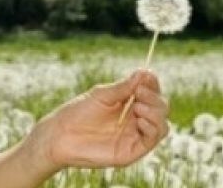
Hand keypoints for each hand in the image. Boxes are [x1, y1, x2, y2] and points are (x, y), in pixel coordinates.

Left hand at [30, 70, 168, 170]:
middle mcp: (134, 119)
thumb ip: (123, 87)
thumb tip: (144, 73)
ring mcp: (134, 135)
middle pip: (160, 107)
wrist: (61, 135)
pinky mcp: (132, 151)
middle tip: (139, 92)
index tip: (147, 75)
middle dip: (154, 98)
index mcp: (128, 103)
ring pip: (161, 124)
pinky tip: (139, 119)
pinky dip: (152, 127)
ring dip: (156, 112)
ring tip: (138, 106)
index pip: (150, 92)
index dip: (152, 83)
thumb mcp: (102, 95)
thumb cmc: (77, 113)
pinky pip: (152, 139)